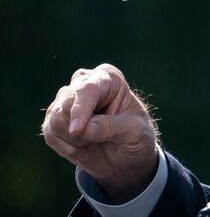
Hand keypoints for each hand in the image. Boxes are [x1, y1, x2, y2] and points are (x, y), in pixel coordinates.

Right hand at [41, 64, 158, 202]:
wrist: (126, 156)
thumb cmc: (135, 137)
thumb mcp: (134, 132)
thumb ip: (111, 127)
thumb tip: (82, 128)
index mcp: (108, 78)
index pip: (87, 90)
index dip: (80, 110)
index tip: (77, 131)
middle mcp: (84, 83)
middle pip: (65, 105)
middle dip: (78, 131)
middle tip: (98, 140)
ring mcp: (67, 99)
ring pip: (55, 121)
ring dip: (73, 141)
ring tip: (92, 143)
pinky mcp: (55, 117)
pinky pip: (49, 135)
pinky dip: (65, 148)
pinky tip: (82, 150)